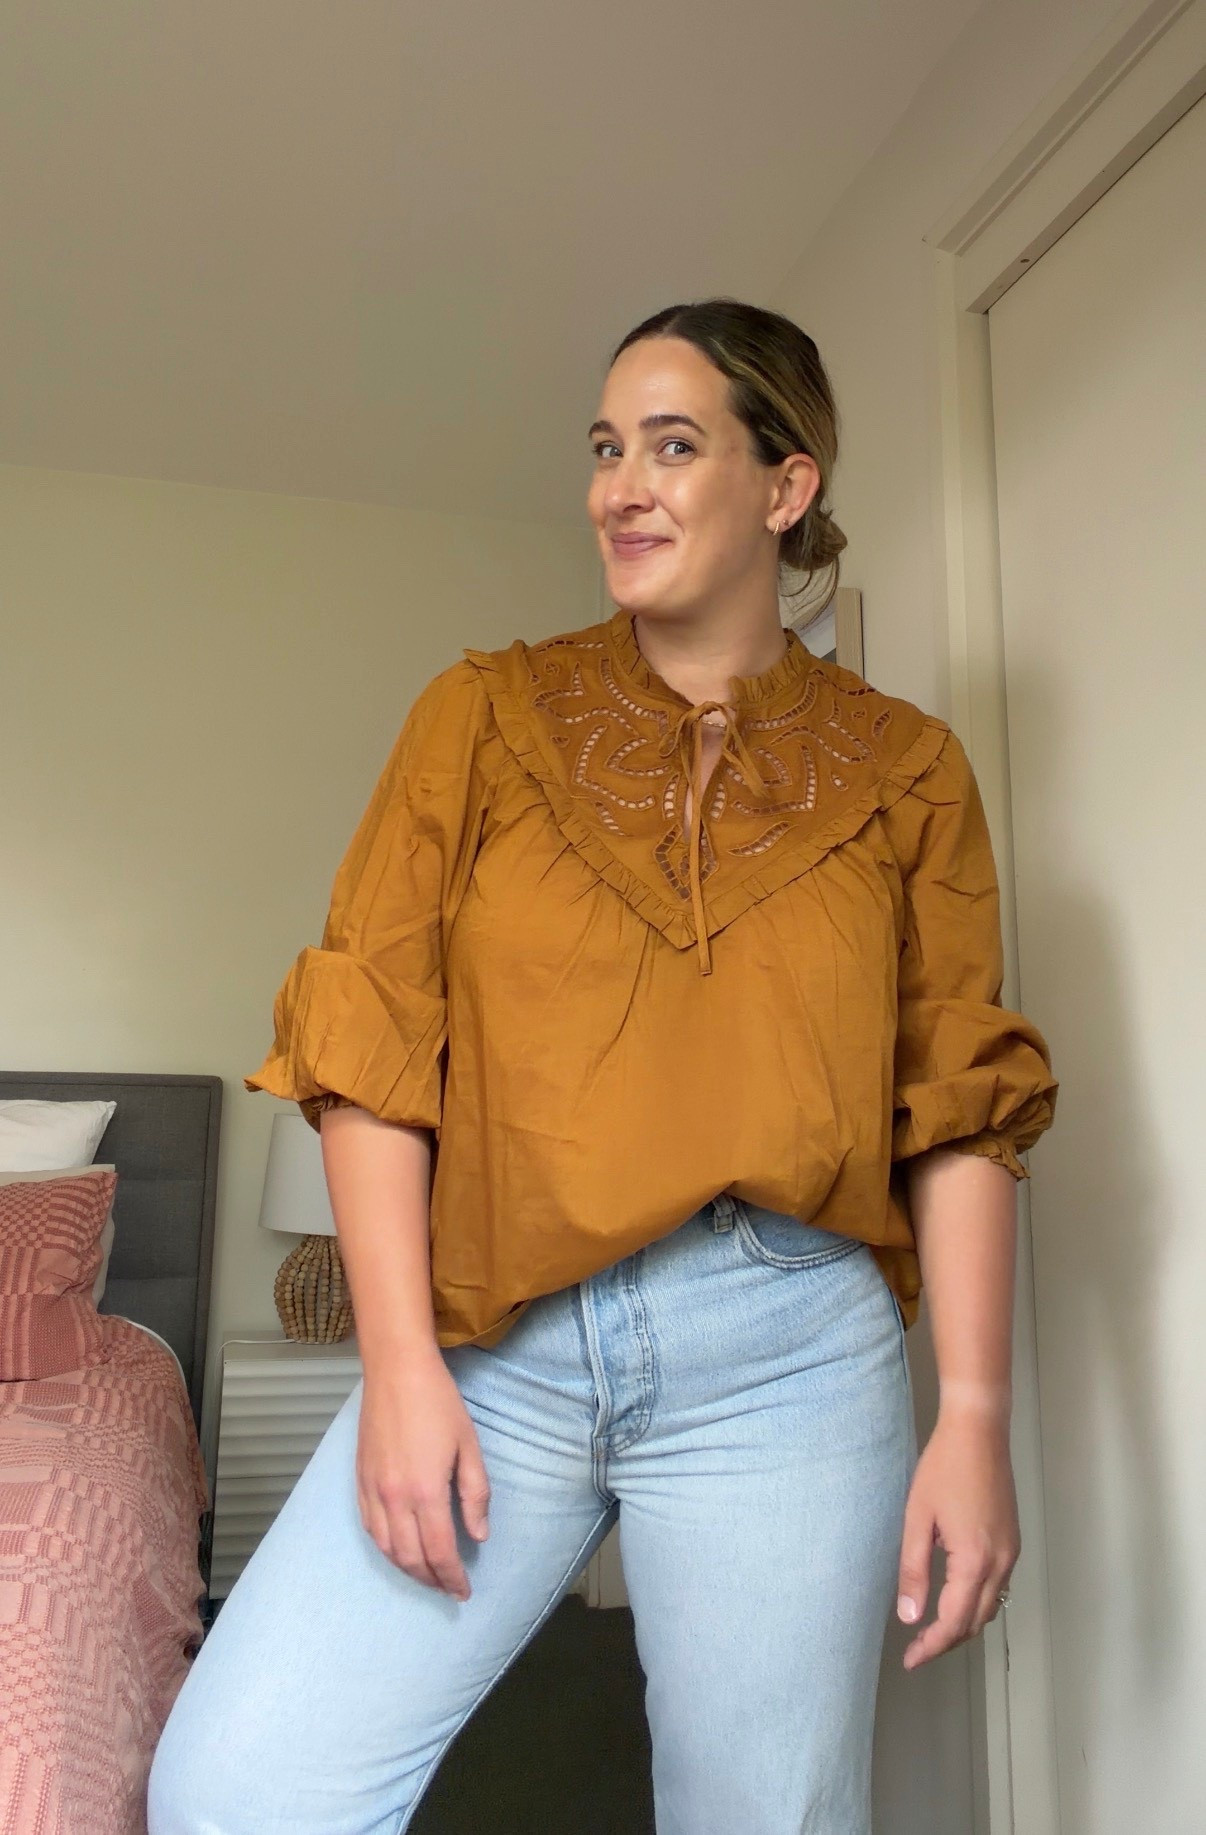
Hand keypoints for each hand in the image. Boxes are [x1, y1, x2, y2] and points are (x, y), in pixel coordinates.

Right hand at [356, 1351, 490, 1599]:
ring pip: (386, 1548)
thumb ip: (475, 1494)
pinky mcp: (359, 1480)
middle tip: (448, 1588)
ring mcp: (372, 1490)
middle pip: (411, 1557)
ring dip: (407, 1569)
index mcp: (426, 1491)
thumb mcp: (469, 1446)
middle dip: (431, 1580)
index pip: (440, 1551)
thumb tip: (478, 1535)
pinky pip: (369, 1528)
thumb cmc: (439, 1404)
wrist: (396, 1371)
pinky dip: (385, 1548)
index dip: (452, 1577)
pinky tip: (399, 1549)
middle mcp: (394, 1498)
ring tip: (427, 1575)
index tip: (464, 1591)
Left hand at [895, 1406, 1019, 1669]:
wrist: (979, 1432)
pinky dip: (976, 1602)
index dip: (931, 1646)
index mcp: (975, 1561)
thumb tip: (909, 1617)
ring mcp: (1011, 1553)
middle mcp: (1001, 1564)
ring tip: (931, 1630)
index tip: (910, 1660)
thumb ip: (913, 1571)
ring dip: (963, 1624)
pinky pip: (997, 1586)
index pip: (954, 1622)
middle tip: (916, 1650)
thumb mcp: (918, 1519)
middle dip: (947, 1641)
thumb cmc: (943, 1468)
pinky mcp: (1013, 1541)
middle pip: (976, 1622)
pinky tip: (955, 1597)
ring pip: (990, 1607)